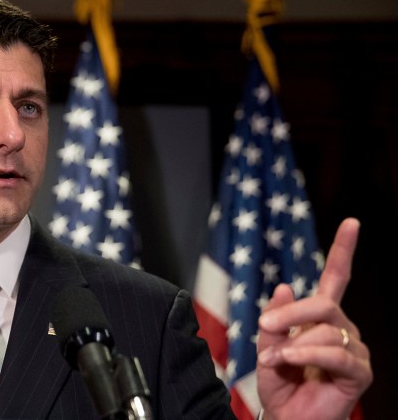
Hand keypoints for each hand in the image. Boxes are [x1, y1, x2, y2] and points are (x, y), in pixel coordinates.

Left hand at [256, 218, 372, 419]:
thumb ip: (276, 320)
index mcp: (321, 318)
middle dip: (289, 313)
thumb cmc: (280, 385)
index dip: (343, 251)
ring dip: (291, 343)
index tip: (351, 223)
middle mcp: (343, 329)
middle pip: (322, 303)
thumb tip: (284, 286)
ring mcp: (354, 351)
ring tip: (274, 360)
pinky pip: (335, 353)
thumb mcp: (268, 348)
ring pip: (324, 329)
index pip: (335, 279)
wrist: (288, 419)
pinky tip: (288, 361)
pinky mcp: (359, 373)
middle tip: (264, 326)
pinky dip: (306, 354)